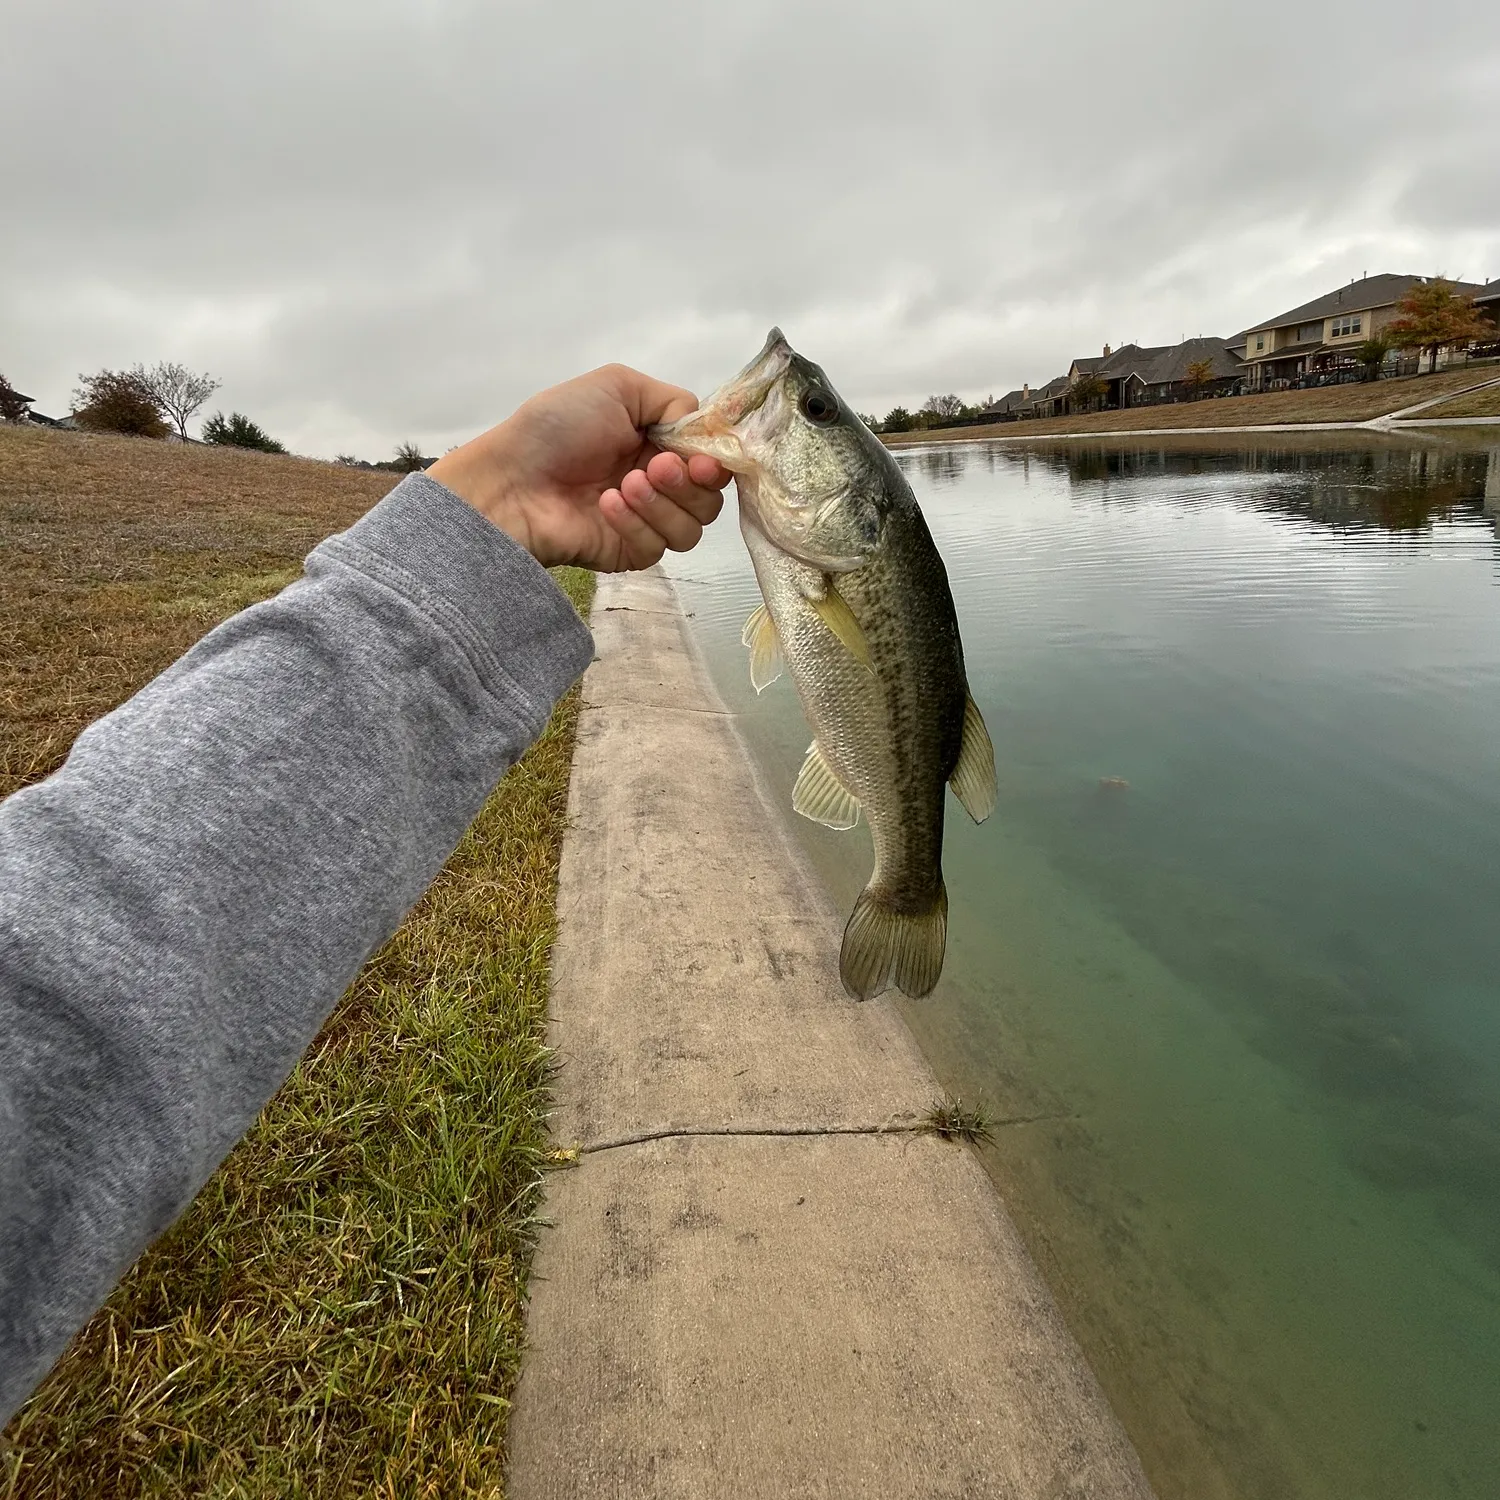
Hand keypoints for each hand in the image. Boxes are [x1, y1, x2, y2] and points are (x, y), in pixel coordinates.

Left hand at [427, 365, 730, 570]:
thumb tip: (702, 430)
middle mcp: (659, 483)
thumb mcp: (618, 387)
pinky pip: (659, 547)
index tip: (700, 459)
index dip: (715, 461)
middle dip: (688, 483)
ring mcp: (647, 521)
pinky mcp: (631, 552)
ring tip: (623, 484)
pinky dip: (637, 523)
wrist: (512, 480)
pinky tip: (606, 505)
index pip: (711, 460)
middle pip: (711, 498)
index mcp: (659, 442)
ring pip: (693, 528)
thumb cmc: (558, 427)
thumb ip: (673, 401)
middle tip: (654, 468)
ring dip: (663, 504)